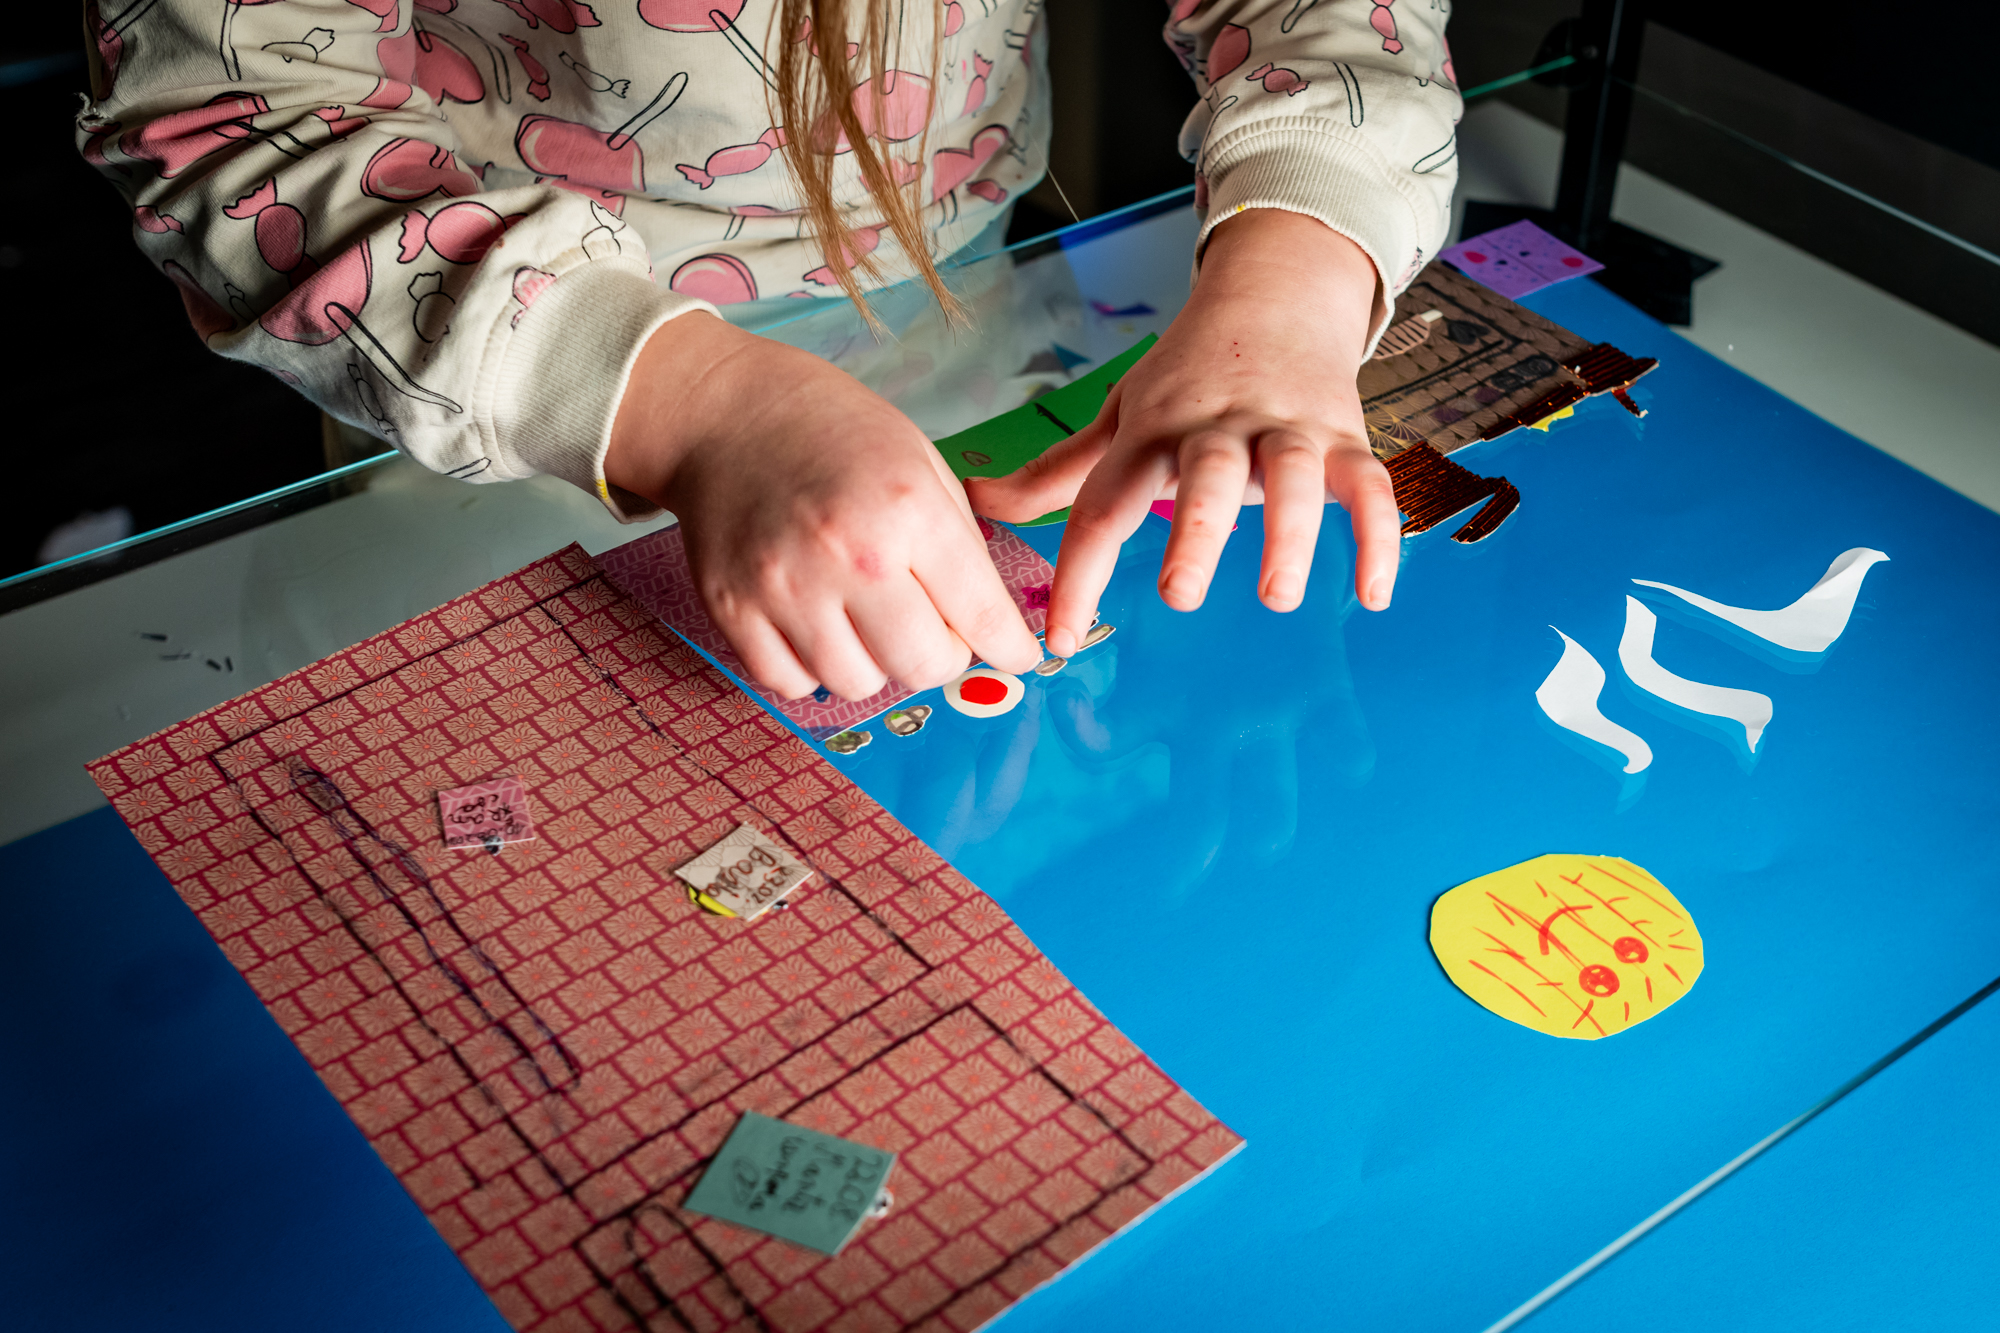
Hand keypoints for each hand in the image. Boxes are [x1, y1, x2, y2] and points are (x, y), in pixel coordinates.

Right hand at [606, 313, 1041, 700]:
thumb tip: (990, 625)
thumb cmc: (832, 431)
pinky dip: (812, 666)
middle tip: (932, 629)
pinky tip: (817, 624)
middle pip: (921, 666)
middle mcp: (848, 555)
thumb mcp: (920, 461)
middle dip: (939, 656)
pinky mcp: (732, 609)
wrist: (725, 412)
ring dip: (874, 663)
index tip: (1013, 654)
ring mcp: (784, 587)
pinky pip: (791, 682)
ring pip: (857, 684)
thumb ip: (959, 544)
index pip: (982, 615)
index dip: (1008, 647)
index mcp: (908, 509)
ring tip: (865, 616)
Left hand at [964, 208, 1400, 656]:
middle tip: (1180, 595)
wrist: (1275, 293)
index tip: (1062, 640)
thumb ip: (1056, 472)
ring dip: (1290, 533)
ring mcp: (1286, 430)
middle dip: (1195, 533)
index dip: (1079, 573)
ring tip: (1277, 595)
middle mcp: (1218, 429)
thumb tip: (976, 503)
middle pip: (1208, 476)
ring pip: (1296, 475)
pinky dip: (1379, 536)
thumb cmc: (1187, 375)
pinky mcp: (1344, 436)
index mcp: (1152, 434)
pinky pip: (1370, 485)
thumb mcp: (1120, 416)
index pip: (1106, 505)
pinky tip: (1373, 593)